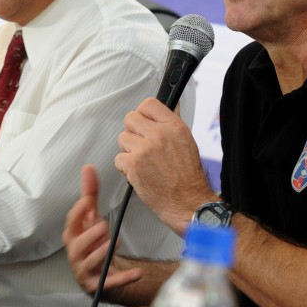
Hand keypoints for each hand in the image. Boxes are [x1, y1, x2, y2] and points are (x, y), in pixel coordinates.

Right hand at [63, 165, 143, 294]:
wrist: (102, 272)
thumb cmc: (94, 241)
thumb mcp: (92, 217)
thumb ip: (90, 193)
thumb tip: (88, 167)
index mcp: (72, 237)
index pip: (71, 224)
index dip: (78, 213)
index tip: (88, 203)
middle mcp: (75, 255)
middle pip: (78, 245)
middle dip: (92, 235)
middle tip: (104, 227)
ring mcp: (85, 272)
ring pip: (92, 263)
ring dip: (104, 252)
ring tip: (115, 242)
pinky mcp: (98, 286)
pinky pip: (111, 282)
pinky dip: (125, 278)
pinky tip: (138, 273)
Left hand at [115, 98, 214, 231]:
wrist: (187, 202)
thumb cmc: (188, 176)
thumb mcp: (186, 141)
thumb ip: (171, 124)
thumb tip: (167, 107)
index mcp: (174, 127)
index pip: (149, 104)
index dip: (143, 113)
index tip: (144, 122)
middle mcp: (159, 135)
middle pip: (130, 118)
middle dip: (133, 131)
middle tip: (141, 143)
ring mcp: (144, 149)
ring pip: (122, 138)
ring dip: (129, 150)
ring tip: (142, 161)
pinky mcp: (133, 165)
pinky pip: (118, 158)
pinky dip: (125, 167)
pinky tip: (139, 172)